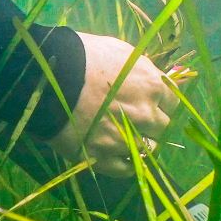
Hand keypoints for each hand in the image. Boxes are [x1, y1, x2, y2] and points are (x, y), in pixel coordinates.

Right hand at [43, 32, 179, 183]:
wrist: (47, 76)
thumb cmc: (82, 56)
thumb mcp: (120, 51)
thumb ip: (143, 69)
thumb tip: (157, 78)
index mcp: (152, 86)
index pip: (173, 103)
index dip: (162, 104)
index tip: (153, 104)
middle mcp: (145, 115)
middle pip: (164, 129)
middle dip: (155, 126)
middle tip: (139, 122)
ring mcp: (125, 138)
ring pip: (147, 151)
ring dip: (141, 145)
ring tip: (126, 139)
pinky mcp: (103, 157)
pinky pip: (125, 169)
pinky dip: (126, 164)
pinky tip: (118, 156)